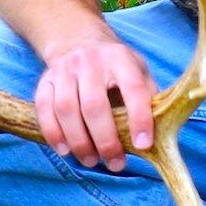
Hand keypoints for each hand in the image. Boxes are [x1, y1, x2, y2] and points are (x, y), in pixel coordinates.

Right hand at [34, 29, 157, 171]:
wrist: (77, 41)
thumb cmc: (115, 66)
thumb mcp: (138, 70)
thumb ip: (149, 96)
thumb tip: (161, 133)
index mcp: (120, 58)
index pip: (133, 89)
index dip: (139, 119)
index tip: (143, 145)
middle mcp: (90, 61)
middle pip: (95, 106)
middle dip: (106, 141)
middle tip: (116, 164)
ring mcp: (64, 70)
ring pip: (67, 110)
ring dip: (79, 142)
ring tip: (91, 161)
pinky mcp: (45, 81)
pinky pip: (45, 110)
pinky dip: (53, 134)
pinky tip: (65, 150)